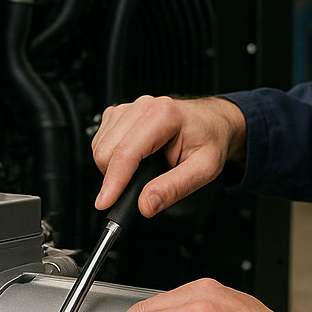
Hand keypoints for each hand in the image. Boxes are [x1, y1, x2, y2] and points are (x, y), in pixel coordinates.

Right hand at [92, 96, 247, 216]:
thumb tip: (145, 205)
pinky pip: (100, 141)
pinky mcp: (120, 114)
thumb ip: (174, 188)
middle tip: (136, 191)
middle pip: (107, 150)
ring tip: (139, 173)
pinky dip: (109, 158)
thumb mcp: (204, 169)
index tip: (105, 202)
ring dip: (111, 168)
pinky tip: (131, 161)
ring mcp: (129, 108)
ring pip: (99, 146)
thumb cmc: (209, 140)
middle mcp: (143, 107)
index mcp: (163, 115)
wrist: (212, 123)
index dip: (113, 182)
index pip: (126, 153)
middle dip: (114, 178)